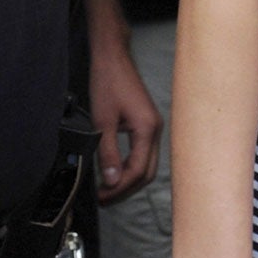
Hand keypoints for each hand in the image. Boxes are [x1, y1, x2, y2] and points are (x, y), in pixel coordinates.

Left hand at [89, 47, 161, 200]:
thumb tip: (110, 180)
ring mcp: (153, 126)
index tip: (102, 196)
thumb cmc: (108, 82)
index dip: (119, 188)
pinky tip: (115, 170)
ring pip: (147, 164)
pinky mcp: (147, 123)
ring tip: (108, 188)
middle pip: (147, 172)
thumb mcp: (102, 121)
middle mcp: (156, 129)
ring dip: (129, 179)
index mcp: (147, 129)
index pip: (137, 171)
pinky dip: (131, 166)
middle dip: (126, 189)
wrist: (113, 58)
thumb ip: (107, 153)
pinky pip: (144, 153)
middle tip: (104, 199)